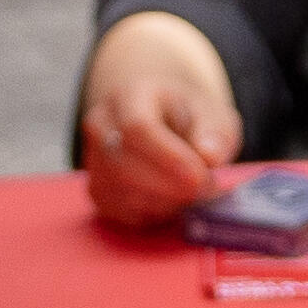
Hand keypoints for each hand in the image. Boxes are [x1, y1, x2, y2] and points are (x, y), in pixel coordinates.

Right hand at [75, 8, 243, 233]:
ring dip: (165, 202)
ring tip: (196, 193)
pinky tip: (175, 201)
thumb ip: (214, 132)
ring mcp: (93, 158)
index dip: (169, 158)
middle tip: (208, 189)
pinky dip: (154, 213)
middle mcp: (101, 124)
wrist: (160, 115)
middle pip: (124, 165)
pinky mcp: (97, 188)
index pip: (137, 128)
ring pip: (121, 192)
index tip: (201, 176)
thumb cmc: (188, 114)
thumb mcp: (212, 112)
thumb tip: (210, 156)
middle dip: (171, 187)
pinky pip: (121, 210)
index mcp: (129, 95)